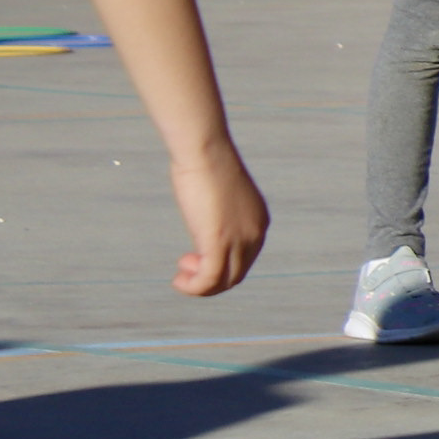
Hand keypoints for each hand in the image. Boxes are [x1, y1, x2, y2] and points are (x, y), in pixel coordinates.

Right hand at [166, 137, 269, 295]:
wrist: (205, 150)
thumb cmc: (206, 163)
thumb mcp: (220, 193)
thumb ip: (220, 209)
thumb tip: (208, 215)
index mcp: (259, 221)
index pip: (245, 258)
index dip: (219, 264)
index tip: (194, 255)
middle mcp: (255, 233)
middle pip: (236, 273)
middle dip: (209, 275)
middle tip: (185, 264)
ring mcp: (239, 239)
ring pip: (224, 281)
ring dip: (200, 285)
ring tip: (181, 277)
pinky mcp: (219, 243)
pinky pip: (209, 280)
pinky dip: (194, 288)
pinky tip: (179, 281)